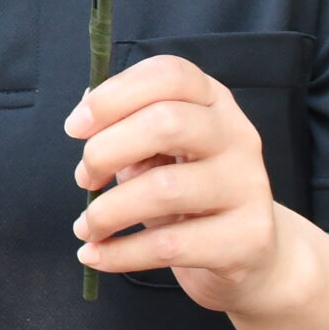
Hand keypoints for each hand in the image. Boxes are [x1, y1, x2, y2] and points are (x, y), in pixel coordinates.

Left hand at [68, 54, 302, 313]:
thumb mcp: (159, 153)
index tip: (75, 128)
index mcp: (213, 102)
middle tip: (84, 179)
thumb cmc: (192, 195)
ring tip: (87, 227)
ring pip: (165, 189)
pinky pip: (169, 245)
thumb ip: (126, 127)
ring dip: (107, 212)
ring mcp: (248, 187)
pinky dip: (119, 253)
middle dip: (106, 150)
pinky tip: (96, 255)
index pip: (169, 74)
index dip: (114, 95)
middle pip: (167, 122)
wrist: (253, 254)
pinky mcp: (247, 239)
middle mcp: (237, 136)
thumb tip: (85, 108)